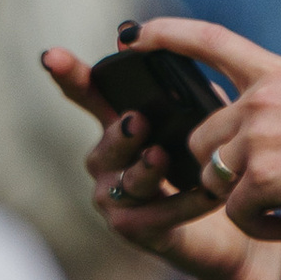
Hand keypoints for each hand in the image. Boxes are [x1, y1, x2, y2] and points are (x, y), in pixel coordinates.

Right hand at [42, 40, 250, 279]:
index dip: (69, 76)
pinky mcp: (136, 230)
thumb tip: (174, 49)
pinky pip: (157, 216)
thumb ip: (184, 90)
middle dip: (121, 133)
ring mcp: (117, 199)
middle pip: (107, 144)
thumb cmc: (207, 163)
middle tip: (136, 120)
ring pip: (127, 182)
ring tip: (161, 156)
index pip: (88, 97)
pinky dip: (184, 203)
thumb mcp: (202, 118)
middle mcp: (109, 162)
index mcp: (119, 126)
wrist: (230, 227)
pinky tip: (207, 194)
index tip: (50, 55)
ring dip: (147, 168)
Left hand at [67, 19, 280, 228]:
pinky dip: (255, 225)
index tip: (134, 33)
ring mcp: (259, 134)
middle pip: (200, 137)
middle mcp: (262, 96)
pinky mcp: (261, 175)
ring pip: (211, 176)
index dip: (167, 34)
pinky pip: (232, 211)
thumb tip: (241, 133)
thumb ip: (279, 106)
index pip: (210, 40)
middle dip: (218, 167)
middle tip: (263, 185)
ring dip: (237, 198)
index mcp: (279, 72)